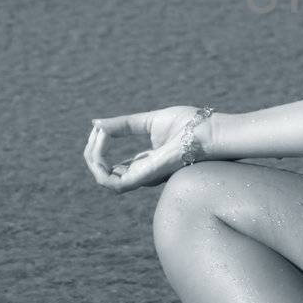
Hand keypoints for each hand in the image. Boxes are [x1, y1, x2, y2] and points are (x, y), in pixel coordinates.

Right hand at [83, 106, 206, 192]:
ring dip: (93, 158)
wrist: (209, 131)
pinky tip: (103, 139)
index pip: (112, 166)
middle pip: (104, 174)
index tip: (100, 128)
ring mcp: (144, 177)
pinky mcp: (146, 176)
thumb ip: (123, 125)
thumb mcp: (149, 121)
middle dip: (92, 153)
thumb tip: (95, 124)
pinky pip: (111, 180)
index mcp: (145, 163)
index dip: (99, 148)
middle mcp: (143, 174)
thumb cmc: (190, 125)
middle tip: (95, 131)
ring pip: (104, 179)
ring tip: (96, 136)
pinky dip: (100, 161)